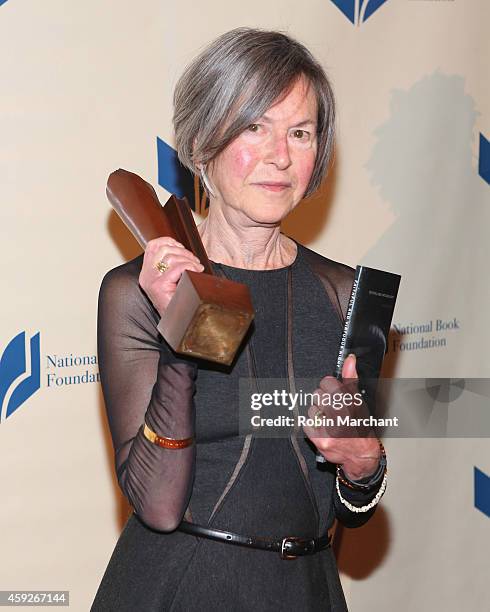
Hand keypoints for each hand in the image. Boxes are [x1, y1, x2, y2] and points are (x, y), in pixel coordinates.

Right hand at [138, 237, 203, 316]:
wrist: (178, 324)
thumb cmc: (180, 302)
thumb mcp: (173, 280)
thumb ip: (173, 265)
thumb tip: (184, 250)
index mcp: (147, 272)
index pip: (153, 246)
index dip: (170, 242)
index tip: (183, 249)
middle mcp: (146, 276)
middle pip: (163, 249)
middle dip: (183, 251)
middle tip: (195, 261)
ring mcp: (151, 281)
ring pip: (171, 257)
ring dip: (189, 259)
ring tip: (197, 268)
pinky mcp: (159, 286)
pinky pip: (177, 268)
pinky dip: (190, 267)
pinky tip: (197, 272)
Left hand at [302, 354, 380, 479]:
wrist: (361, 454)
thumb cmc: (359, 425)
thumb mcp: (358, 400)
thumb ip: (350, 378)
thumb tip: (349, 359)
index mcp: (351, 403)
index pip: (327, 383)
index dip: (329, 387)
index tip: (333, 392)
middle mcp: (341, 416)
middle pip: (318, 395)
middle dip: (323, 400)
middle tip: (332, 408)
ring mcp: (330, 429)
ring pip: (312, 409)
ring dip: (318, 414)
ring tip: (329, 420)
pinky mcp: (320, 441)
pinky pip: (307, 424)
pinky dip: (313, 425)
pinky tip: (324, 429)